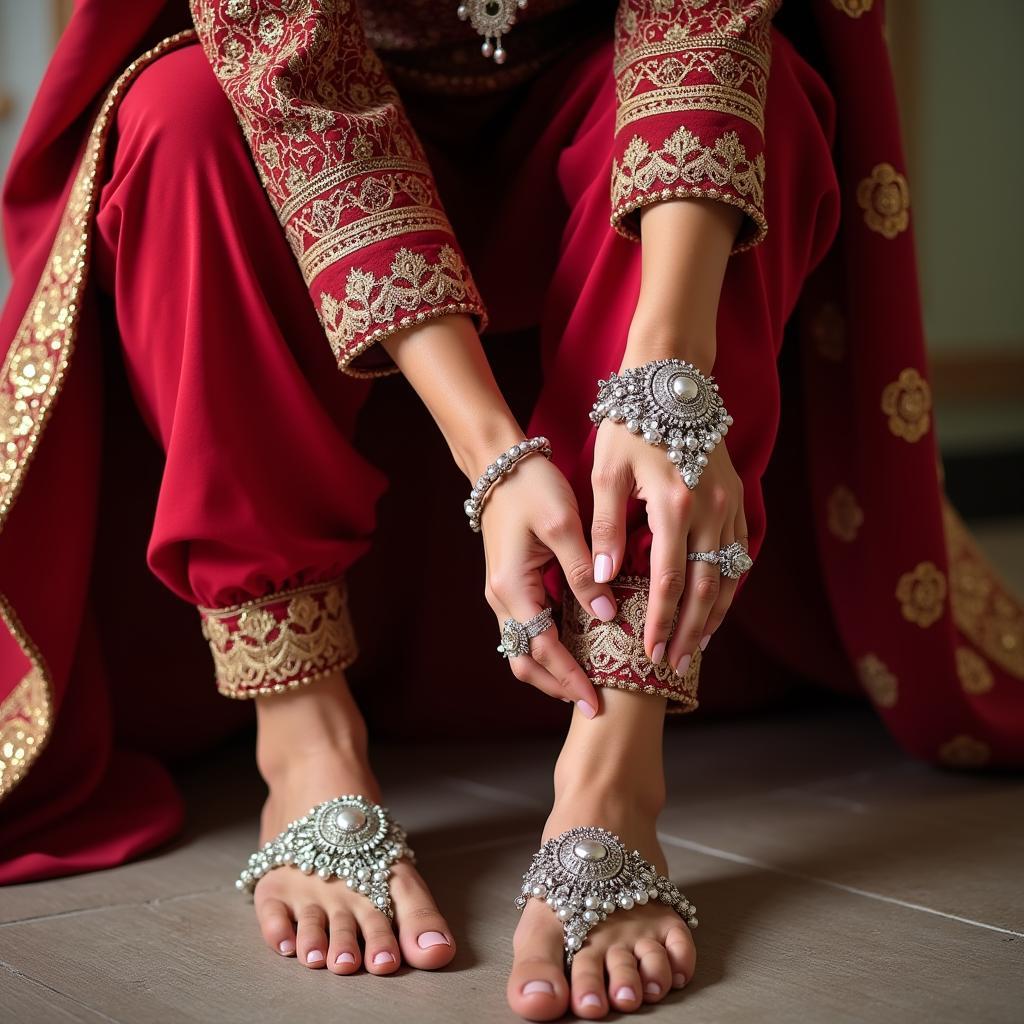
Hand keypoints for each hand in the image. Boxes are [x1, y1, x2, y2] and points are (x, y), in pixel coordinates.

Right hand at [480, 452, 618, 716]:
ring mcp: (502, 593)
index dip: (570, 678)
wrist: (499, 463)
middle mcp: (501, 598)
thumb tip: (605, 615)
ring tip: (588, 681)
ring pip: (523, 648)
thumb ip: (583, 573)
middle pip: (525, 660)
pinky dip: (548, 648)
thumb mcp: (563, 526)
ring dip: (551, 670)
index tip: (597, 702)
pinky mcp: (510, 584)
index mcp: (512, 588)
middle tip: (594, 702)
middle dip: (558, 685)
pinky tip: (576, 649)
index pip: (543, 649)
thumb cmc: (532, 488)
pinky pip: (527, 629)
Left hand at [589, 414, 746, 673]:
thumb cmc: (629, 425)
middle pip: (704, 587)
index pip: (668, 581)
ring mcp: (729, 504)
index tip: (648, 652)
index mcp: (675, 505)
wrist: (671, 380)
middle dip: (687, 631)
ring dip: (713, 615)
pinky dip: (728, 584)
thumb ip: (606, 529)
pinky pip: (738, 552)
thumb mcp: (606, 473)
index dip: (659, 621)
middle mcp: (710, 509)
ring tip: (695, 647)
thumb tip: (603, 583)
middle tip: (672, 665)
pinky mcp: (736, 497)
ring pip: (728, 574)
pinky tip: (716, 605)